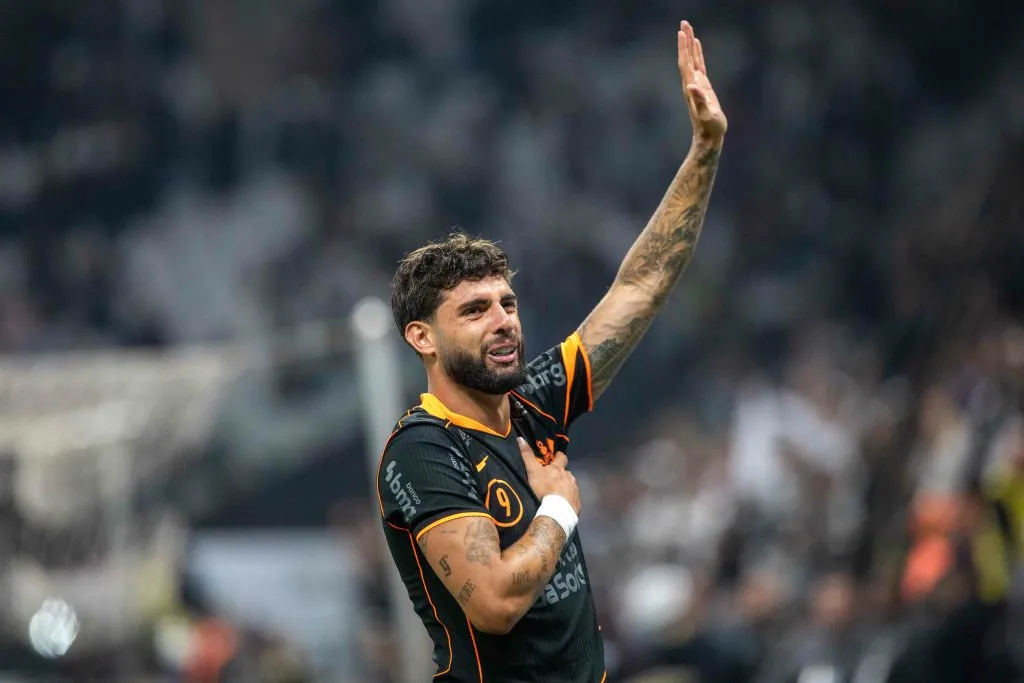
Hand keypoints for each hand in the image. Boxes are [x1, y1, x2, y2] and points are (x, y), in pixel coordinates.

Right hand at [517, 438, 581, 513]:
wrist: (557, 509)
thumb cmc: (544, 487)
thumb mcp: (533, 470)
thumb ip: (527, 456)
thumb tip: (521, 438)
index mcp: (559, 469)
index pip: (562, 458)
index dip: (559, 456)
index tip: (557, 455)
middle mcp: (569, 477)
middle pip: (566, 473)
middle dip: (561, 474)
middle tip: (553, 479)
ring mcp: (574, 490)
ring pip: (570, 485)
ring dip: (564, 487)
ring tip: (557, 493)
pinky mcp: (576, 502)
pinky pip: (572, 498)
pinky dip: (568, 499)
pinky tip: (562, 504)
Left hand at [678, 21, 726, 142]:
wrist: (709, 136)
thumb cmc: (709, 128)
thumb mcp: (706, 115)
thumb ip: (699, 101)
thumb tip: (692, 86)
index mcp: (691, 88)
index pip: (685, 63)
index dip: (683, 48)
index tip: (682, 32)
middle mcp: (691, 84)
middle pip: (687, 57)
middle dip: (685, 40)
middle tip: (684, 22)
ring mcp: (696, 85)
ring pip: (692, 60)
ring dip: (690, 44)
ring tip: (688, 29)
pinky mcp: (703, 87)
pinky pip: (699, 66)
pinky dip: (697, 54)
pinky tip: (697, 46)